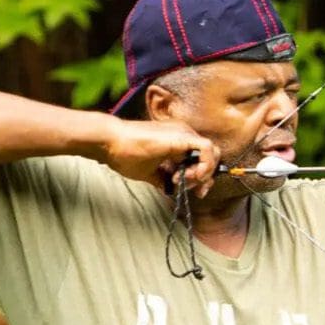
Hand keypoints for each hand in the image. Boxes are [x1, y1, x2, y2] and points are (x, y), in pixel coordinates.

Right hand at [98, 118, 220, 196]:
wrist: (111, 143)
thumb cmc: (125, 155)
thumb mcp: (150, 173)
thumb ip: (165, 179)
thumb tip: (172, 190)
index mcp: (177, 141)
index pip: (203, 158)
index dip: (204, 177)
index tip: (195, 191)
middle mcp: (183, 134)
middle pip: (212, 156)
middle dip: (207, 178)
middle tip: (194, 190)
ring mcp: (183, 133)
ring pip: (212, 152)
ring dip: (204, 173)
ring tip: (184, 181)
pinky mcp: (181, 136)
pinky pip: (207, 148)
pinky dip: (205, 165)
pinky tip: (190, 176)